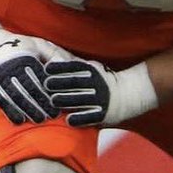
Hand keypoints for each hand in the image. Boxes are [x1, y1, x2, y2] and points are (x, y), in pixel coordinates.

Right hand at [0, 4, 66, 124]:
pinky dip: (10, 111)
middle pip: (28, 88)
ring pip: (16, 96)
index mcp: (26, 57)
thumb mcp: (39, 44)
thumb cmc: (20, 44)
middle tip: (52, 115)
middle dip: (40, 102)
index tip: (60, 100)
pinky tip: (19, 120)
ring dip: (28, 109)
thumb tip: (72, 66)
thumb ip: (55, 55)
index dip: (50, 89)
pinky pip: (1, 100)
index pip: (40, 76)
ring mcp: (0, 76)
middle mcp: (12, 66)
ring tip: (39, 119)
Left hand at [43, 58, 157, 127]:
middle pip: (75, 83)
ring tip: (53, 101)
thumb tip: (46, 51)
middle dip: (60, 83)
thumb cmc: (99, 80)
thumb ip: (69, 62)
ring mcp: (101, 100)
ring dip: (66, 100)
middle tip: (46, 85)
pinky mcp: (104, 115)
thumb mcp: (89, 67)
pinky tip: (68, 120)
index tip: (46, 69)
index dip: (60, 67)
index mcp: (92, 70)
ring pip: (81, 100)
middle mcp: (97, 84)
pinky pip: (90, 118)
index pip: (73, 67)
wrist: (127, 96)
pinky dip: (79, 119)